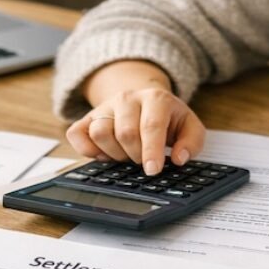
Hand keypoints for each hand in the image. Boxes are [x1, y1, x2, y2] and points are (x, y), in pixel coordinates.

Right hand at [66, 60, 205, 175]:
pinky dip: (87, 150)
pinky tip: (104, 154)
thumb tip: (179, 158)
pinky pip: (76, 134)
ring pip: (100, 133)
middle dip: (136, 155)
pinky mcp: (86, 117)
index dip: (151, 151)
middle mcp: (127, 98)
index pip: (151, 126)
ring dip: (114, 153)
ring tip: (127, 154)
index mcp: (156, 98)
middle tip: (143, 159)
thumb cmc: (168, 119)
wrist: (145, 102)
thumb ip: (192, 142)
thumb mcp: (189, 127)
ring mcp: (105, 106)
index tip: (153, 170)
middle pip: (125, 133)